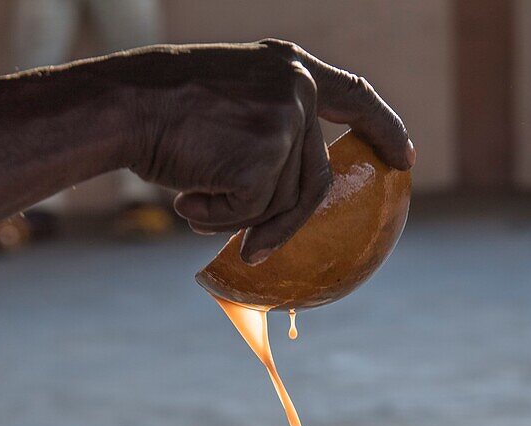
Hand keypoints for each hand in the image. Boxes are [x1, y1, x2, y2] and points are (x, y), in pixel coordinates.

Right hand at [116, 39, 413, 262]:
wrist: (125, 105)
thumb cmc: (164, 112)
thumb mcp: (231, 107)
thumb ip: (269, 136)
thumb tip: (288, 206)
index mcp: (291, 67)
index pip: (354, 98)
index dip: (383, 130)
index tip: (405, 159)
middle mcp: (297, 88)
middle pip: (315, 181)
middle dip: (283, 225)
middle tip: (253, 252)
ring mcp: (285, 120)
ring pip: (281, 203)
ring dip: (236, 218)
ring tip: (191, 199)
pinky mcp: (266, 154)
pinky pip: (253, 213)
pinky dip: (218, 218)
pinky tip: (187, 199)